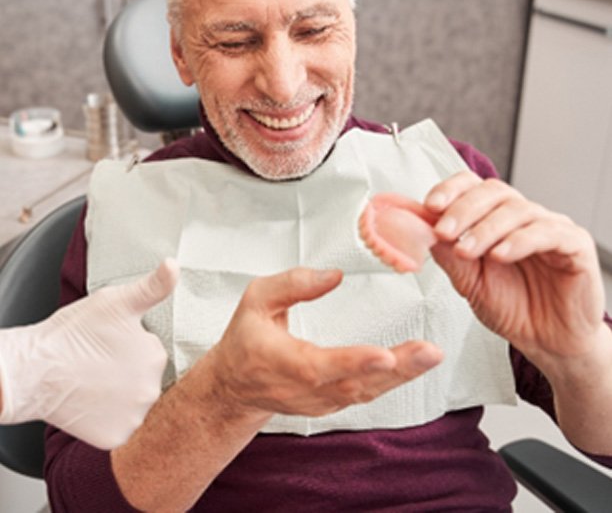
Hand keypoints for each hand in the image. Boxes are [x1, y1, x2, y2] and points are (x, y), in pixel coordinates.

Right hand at [0, 258, 177, 448]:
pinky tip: (93, 404)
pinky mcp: (115, 438)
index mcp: (156, 356)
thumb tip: (174, 264)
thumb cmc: (72, 333)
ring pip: (135, 403)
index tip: (109, 345)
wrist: (31, 371)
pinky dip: (110, 419)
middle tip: (100, 364)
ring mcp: (134, 417)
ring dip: (122, 395)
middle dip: (129, 371)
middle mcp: (152, 390)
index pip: (152, 352)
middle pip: (146, 378)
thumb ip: (153, 286)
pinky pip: (122, 428)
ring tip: (95, 383)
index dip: (130, 346)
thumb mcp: (116, 301)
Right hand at [204, 268, 442, 419]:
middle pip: (354, 384)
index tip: (385, 355)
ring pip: (365, 392)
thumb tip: (333, 276)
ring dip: (402, 375)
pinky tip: (414, 365)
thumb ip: (292, 284)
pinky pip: (365, 393)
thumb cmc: (245, 340)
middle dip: (396, 369)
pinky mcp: (331, 403)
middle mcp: (304, 389)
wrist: (235, 386)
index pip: (319, 366)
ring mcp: (319, 401)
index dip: (353, 362)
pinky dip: (392, 381)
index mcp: (282, 362)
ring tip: (430, 355)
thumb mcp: (256, 300)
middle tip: (429, 352)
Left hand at [424, 171, 606, 362]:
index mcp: (493, 218)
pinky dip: (520, 241)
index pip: (471, 186)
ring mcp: (550, 227)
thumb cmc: (510, 307)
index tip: (430, 206)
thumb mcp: (468, 282)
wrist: (546, 341)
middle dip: (462, 210)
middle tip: (444, 231)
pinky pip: (550, 232)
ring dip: (485, 229)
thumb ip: (448, 255)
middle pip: (493, 192)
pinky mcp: (575, 245)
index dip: (450, 190)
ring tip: (466, 251)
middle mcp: (521, 216)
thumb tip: (421, 229)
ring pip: (517, 210)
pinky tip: (500, 255)